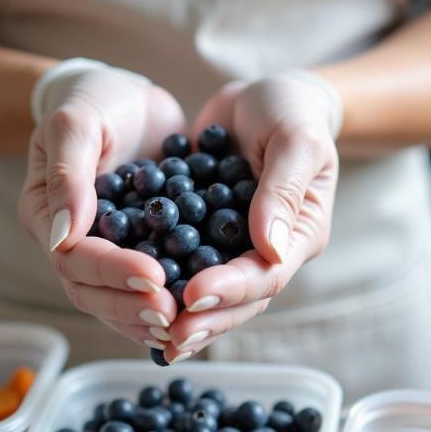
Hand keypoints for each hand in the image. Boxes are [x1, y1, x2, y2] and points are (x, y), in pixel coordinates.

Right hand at [19, 59, 185, 346]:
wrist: (124, 97)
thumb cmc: (93, 99)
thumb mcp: (76, 122)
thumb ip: (68, 174)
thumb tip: (61, 238)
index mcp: (45, 216)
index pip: (74, 258)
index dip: (112, 271)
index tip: (153, 276)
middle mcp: (70, 243)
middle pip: (92, 291)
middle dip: (131, 305)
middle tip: (172, 312)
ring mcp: (104, 251)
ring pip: (117, 300)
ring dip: (146, 317)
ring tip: (182, 325)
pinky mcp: (138, 249)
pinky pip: (146, 287)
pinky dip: (166, 304)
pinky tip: (194, 315)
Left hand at [164, 72, 339, 360]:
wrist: (261, 96)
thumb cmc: (289, 110)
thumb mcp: (295, 139)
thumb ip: (282, 191)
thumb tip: (271, 249)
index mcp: (298, 235)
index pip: (267, 275)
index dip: (231, 290)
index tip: (193, 294)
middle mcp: (267, 251)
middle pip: (239, 299)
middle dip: (205, 318)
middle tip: (168, 335)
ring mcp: (234, 246)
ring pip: (210, 291)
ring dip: (182, 314)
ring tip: (151, 333)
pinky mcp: (204, 235)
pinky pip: (184, 264)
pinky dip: (162, 281)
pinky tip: (132, 296)